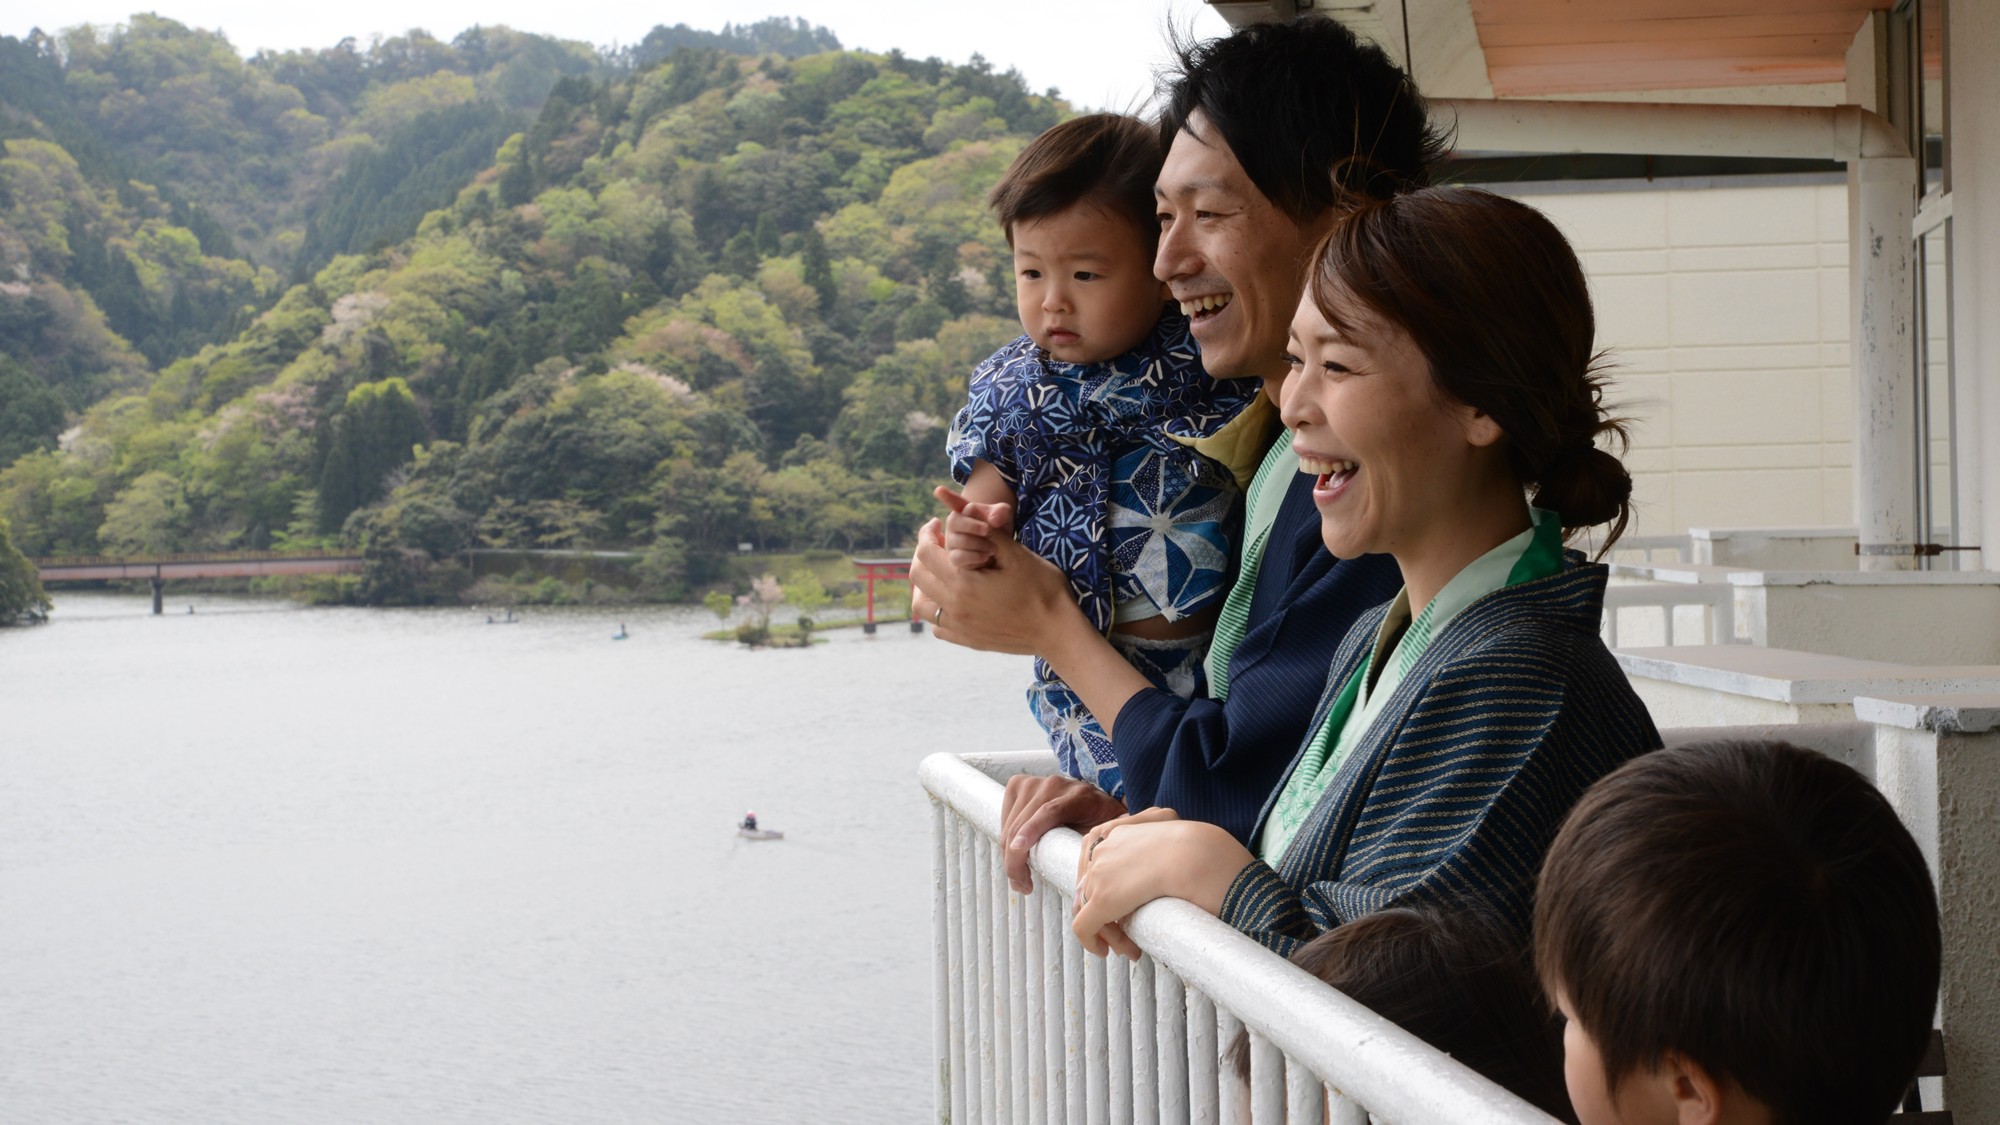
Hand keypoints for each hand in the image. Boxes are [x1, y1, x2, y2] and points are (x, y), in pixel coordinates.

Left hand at [908, 515, 1079, 656]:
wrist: (1058, 632)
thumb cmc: (1043, 590)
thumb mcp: (1017, 555)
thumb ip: (989, 534)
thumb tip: (968, 510)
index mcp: (964, 583)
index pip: (926, 553)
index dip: (926, 534)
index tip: (935, 524)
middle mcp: (955, 608)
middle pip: (918, 577)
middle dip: (922, 554)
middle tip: (937, 543)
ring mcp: (960, 628)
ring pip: (922, 606)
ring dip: (924, 585)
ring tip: (940, 572)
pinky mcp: (968, 641)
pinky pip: (938, 626)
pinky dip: (937, 609)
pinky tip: (952, 599)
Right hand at [933, 485, 1013, 569]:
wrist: (1001, 552)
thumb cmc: (1000, 531)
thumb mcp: (1005, 518)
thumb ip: (1001, 513)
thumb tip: (993, 519)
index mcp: (964, 511)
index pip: (955, 502)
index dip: (947, 496)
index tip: (939, 490)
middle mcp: (954, 525)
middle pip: (953, 521)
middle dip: (971, 525)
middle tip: (987, 529)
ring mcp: (952, 542)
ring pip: (956, 541)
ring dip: (977, 543)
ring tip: (993, 548)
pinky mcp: (955, 559)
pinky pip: (957, 558)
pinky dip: (973, 557)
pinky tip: (986, 557)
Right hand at [1000, 774, 1127, 893]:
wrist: (1094, 798)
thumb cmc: (1101, 820)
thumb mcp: (1107, 833)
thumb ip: (1106, 845)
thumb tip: (1105, 873)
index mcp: (1080, 797)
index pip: (1050, 812)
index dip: (1031, 830)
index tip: (1017, 849)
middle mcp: (1054, 785)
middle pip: (1023, 823)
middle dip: (1015, 860)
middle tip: (1022, 886)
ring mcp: (1034, 783)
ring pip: (1010, 824)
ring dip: (1009, 855)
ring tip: (1020, 878)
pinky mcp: (1020, 784)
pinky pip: (1005, 817)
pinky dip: (1006, 838)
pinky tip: (1015, 853)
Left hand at [1072, 810, 1252, 958]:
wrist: (1203, 854)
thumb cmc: (1203, 847)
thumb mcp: (1174, 830)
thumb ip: (1154, 838)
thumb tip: (1157, 844)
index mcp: (1119, 831)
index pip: (1099, 865)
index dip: (1109, 890)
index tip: (1131, 909)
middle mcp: (1104, 848)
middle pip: (1091, 888)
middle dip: (1108, 914)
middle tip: (1130, 937)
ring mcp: (1100, 872)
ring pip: (1089, 909)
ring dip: (1109, 931)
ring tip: (1132, 948)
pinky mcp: (1104, 900)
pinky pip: (1084, 926)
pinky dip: (1092, 942)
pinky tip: (1107, 952)